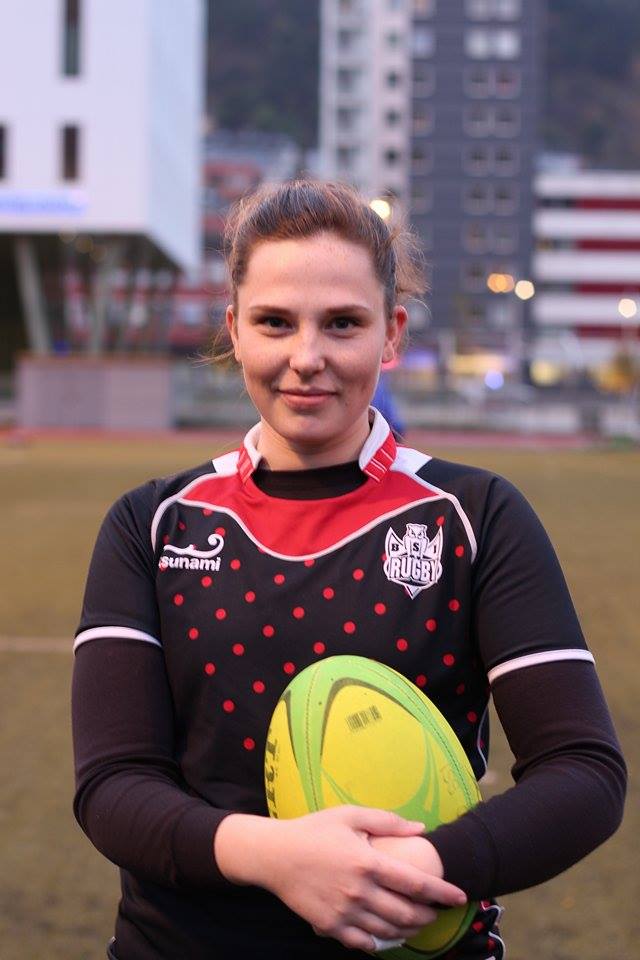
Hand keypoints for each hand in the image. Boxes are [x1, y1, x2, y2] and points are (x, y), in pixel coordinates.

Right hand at [215, 807, 465, 953]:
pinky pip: (363, 943)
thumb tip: (420, 829)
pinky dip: (381, 943)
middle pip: (406, 913)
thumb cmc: (314, 830)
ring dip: (409, 930)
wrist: (275, 856)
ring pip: (388, 931)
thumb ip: (387, 821)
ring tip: (418, 924)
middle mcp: (359, 890)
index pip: (414, 882)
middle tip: (437, 912)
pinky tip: (389, 937)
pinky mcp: (331, 926)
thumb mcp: (350, 815)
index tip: (459, 896)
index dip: (441, 892)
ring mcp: (345, 912)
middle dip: (428, 915)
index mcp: (367, 861)